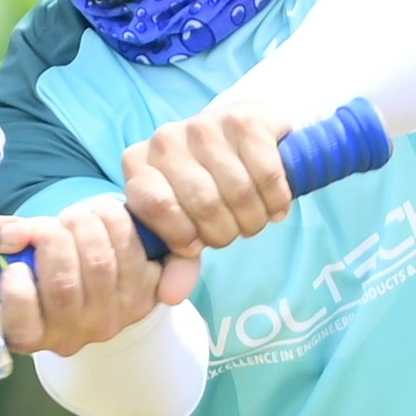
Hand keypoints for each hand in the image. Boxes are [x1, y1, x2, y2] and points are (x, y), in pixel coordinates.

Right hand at [0, 200, 196, 355]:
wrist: (79, 269)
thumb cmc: (29, 261)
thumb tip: (16, 235)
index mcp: (27, 334)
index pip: (22, 326)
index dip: (18, 294)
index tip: (17, 267)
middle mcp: (69, 337)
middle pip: (64, 286)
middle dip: (55, 240)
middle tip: (53, 224)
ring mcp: (109, 322)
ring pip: (101, 265)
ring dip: (87, 226)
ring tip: (77, 216)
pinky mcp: (143, 300)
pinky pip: (135, 256)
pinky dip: (119, 224)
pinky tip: (104, 218)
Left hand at [113, 103, 301, 266]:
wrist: (241, 137)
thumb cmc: (205, 186)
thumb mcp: (185, 226)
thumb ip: (176, 263)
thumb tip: (170, 296)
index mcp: (139, 165)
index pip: (155, 206)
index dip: (184, 234)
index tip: (198, 241)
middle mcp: (166, 139)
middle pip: (204, 205)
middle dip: (226, 231)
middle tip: (233, 229)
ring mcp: (205, 124)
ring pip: (239, 193)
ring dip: (255, 218)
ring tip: (254, 216)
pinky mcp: (245, 119)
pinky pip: (267, 175)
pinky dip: (277, 199)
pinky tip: (275, 202)